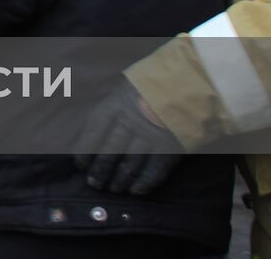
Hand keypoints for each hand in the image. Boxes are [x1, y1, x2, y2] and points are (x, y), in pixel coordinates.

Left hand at [73, 77, 183, 194]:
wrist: (190, 80)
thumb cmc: (152, 83)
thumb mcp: (125, 88)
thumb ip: (111, 107)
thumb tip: (93, 129)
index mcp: (115, 105)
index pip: (93, 132)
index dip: (84, 151)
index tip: (81, 164)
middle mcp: (130, 123)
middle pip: (109, 153)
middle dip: (100, 171)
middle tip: (94, 184)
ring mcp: (150, 137)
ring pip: (129, 164)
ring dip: (120, 180)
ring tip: (113, 189)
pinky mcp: (170, 148)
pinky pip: (154, 170)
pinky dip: (145, 182)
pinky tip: (136, 191)